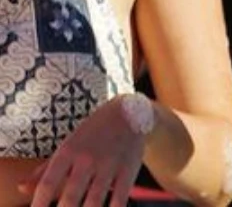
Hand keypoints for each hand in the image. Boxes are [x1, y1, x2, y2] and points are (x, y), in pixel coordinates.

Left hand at [24, 94, 150, 206]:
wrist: (131, 112)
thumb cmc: (93, 132)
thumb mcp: (67, 145)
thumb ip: (45, 168)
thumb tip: (21, 188)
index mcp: (68, 151)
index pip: (47, 184)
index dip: (38, 203)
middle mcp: (87, 158)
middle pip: (70, 197)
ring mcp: (109, 164)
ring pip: (94, 201)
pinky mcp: (129, 169)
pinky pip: (119, 197)